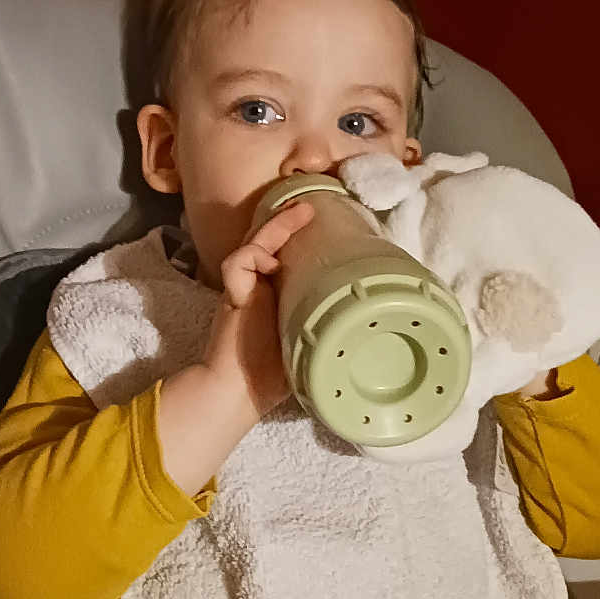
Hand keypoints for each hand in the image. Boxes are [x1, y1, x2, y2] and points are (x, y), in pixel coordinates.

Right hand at [157, 199, 314, 495]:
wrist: (237, 392)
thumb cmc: (273, 375)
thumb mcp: (310, 340)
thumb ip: (325, 321)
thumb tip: (368, 313)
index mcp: (277, 295)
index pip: (285, 255)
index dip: (298, 236)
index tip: (325, 223)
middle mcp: (259, 286)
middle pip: (269, 241)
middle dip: (289, 220)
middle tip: (312, 206)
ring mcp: (243, 287)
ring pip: (254, 243)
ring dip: (276, 226)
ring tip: (301, 213)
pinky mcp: (231, 293)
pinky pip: (238, 262)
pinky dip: (252, 255)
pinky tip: (270, 261)